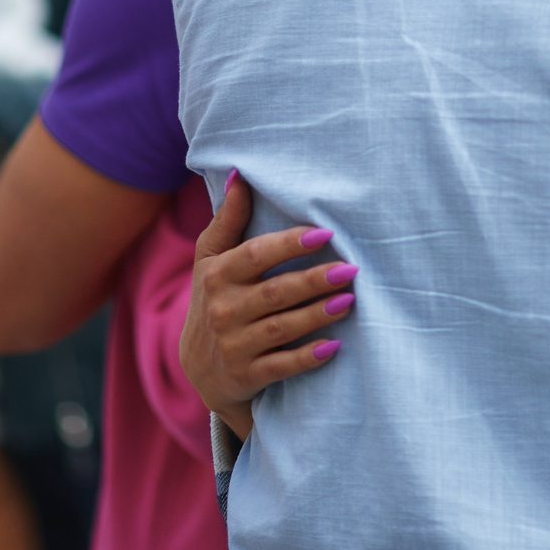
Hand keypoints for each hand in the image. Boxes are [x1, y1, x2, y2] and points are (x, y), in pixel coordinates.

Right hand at [179, 170, 355, 438]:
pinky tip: (334, 346)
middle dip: (313, 280)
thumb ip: (228, 219)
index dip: (289, 244)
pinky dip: (307, 357)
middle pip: (274, 292)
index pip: (256, 255)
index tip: (324, 233)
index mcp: (218, 274)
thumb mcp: (211, 259)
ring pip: (281, 328)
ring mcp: (234, 345)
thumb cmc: (215, 298)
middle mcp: (224, 310)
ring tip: (349, 300)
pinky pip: (281, 366)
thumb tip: (241, 173)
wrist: (200, 368)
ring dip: (317, 314)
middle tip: (350, 269)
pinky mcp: (247, 375)